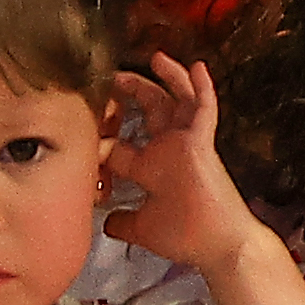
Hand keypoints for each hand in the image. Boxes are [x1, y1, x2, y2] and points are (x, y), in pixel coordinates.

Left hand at [102, 51, 252, 276]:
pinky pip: (203, 107)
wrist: (218, 246)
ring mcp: (187, 143)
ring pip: (177, 100)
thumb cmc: (186, 237)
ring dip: (166, 78)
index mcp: (152, 166)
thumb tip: (105, 221)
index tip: (86, 128)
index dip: (101, 137)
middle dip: (131, 91)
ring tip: (153, 58)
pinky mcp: (202, 141)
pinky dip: (200, 87)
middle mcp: (169, 149)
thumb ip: (123, 222)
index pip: (120, 143)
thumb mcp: (142, 228)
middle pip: (150, 111)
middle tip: (113, 76)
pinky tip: (195, 67)